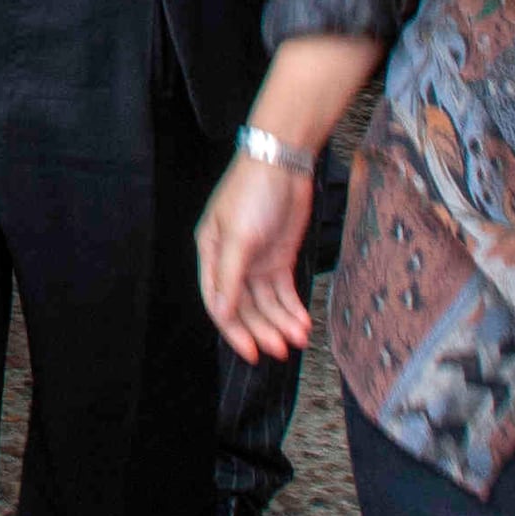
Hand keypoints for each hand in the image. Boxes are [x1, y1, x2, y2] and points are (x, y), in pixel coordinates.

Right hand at [196, 141, 317, 363]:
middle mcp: (232, 261)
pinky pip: (283, 291)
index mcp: (211, 254)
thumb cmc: (252, 191)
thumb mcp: (239, 236)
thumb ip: (230, 276)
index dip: (233, 330)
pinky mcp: (279, 257)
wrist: (284, 163)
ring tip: (298, 337)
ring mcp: (257, 260)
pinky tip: (302, 322)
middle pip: (244, 307)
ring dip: (281, 322)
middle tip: (279, 350)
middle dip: (262, 330)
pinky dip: (292, 308)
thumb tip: (221, 312)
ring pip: (267, 303)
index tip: (250, 352)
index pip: (219, 302)